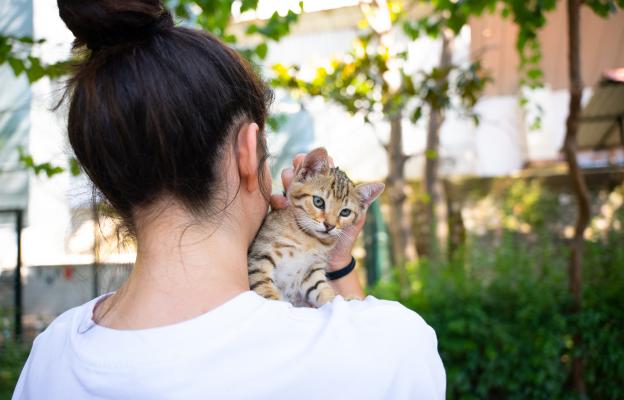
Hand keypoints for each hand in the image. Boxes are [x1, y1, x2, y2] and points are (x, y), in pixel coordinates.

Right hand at [271, 152, 366, 271]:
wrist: (331, 261)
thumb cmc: (344, 238)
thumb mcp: (353, 218)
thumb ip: (360, 201)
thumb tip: (380, 185)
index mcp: (328, 189)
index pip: (323, 168)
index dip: (321, 159)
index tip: (322, 156)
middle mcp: (312, 192)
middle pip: (302, 170)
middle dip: (300, 164)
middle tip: (299, 161)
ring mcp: (297, 202)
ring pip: (288, 182)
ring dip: (288, 177)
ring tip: (288, 178)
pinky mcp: (286, 215)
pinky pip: (277, 203)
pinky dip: (278, 200)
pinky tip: (282, 203)